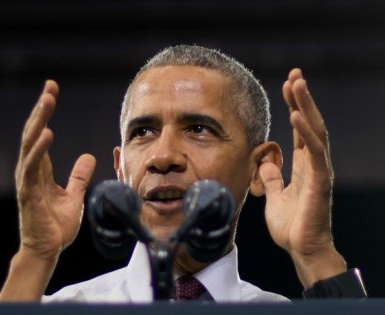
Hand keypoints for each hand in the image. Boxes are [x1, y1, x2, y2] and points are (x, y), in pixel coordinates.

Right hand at [15, 80, 95, 259]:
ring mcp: (28, 181)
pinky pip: (33, 168)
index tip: (52, 91)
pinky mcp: (29, 193)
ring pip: (30, 144)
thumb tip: (88, 156)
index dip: (46, 113)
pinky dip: (39, 149)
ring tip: (48, 100)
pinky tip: (47, 133)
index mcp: (41, 170)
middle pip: (34, 133)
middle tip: (50, 86)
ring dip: (39, 121)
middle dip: (42, 109)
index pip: (42, 134)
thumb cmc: (57, 224)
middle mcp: (31, 171)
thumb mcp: (75, 195)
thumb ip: (78, 175)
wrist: (48, 249)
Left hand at [258, 69, 345, 287]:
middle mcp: (313, 163)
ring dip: (306, 106)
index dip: (294, 106)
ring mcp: (319, 170)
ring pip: (315, 131)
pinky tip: (296, 116)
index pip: (300, 129)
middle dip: (302, 98)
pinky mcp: (320, 181)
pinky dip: (306, 133)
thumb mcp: (273, 196)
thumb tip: (266, 162)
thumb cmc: (291, 225)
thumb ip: (272, 178)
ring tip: (297, 83)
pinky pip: (314, 152)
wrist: (301, 249)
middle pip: (310, 123)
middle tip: (295, 74)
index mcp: (302, 165)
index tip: (286, 86)